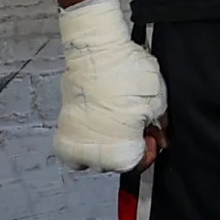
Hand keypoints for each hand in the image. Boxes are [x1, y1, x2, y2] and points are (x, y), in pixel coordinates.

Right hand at [54, 0, 168, 171]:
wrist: (96, 53)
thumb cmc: (128, 76)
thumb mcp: (159, 102)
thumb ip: (159, 125)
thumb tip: (158, 134)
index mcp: (118, 157)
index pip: (137, 165)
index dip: (148, 150)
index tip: (153, 135)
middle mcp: (91, 158)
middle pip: (115, 161)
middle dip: (129, 143)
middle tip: (137, 122)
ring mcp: (72, 145)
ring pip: (94, 153)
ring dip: (108, 140)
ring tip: (118, 116)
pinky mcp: (61, 130)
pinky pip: (77, 142)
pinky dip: (89, 134)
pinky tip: (100, 117)